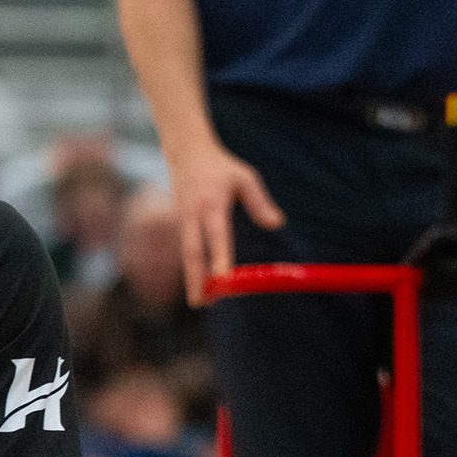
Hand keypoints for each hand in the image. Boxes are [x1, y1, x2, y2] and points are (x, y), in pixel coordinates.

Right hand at [169, 142, 283, 305]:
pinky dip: (192, 268)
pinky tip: (199, 284)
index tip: (223, 279)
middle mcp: (193, 215)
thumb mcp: (245, 177)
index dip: (219, 258)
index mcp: (212, 203)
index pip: (216, 235)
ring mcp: (182, 220)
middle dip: (195, 279)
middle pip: (192, 252)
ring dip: (192, 278)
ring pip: (186, 254)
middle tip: (202, 304)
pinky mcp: (179, 224)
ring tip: (202, 302)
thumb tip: (277, 224)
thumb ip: (259, 202)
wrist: (186, 153)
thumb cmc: (220, 167)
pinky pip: (186, 249)